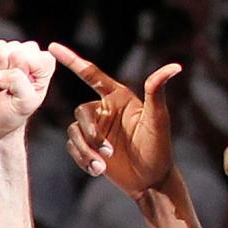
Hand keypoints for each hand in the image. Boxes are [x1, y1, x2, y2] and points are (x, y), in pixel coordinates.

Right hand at [0, 40, 53, 145]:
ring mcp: (7, 48)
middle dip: (2, 74)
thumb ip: (19, 84)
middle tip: (6, 87)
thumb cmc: (13, 111)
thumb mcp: (25, 103)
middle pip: (5, 53)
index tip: (19, 88)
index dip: (16, 75)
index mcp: (43, 62)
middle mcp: (27, 51)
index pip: (24, 57)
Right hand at [54, 45, 182, 198]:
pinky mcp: (87, 147)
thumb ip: (157, 91)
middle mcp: (103, 110)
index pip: (91, 75)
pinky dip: (83, 159)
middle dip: (91, 134)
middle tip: (108, 152)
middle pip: (80, 112)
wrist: (151, 179)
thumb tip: (175, 66)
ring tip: (102, 166)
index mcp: (118, 97)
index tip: (53, 47)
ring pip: (73, 132)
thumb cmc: (159, 147)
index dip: (72, 60)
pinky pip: (73, 148)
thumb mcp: (158, 119)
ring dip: (85, 150)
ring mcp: (94, 129)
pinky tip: (98, 170)